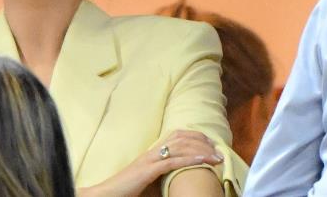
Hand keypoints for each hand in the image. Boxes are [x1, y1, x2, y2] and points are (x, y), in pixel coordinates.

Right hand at [79, 130, 222, 196]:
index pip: (175, 135)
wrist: (108, 193)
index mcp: (152, 152)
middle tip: (218, 149)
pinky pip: (172, 162)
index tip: (210, 143)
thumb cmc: (127, 188)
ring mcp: (149, 160)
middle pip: (181, 138)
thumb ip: (161, 171)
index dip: (194, 136)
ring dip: (201, 151)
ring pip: (180, 148)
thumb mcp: (148, 177)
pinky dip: (190, 160)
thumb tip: (179, 173)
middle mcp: (152, 151)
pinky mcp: (148, 170)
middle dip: (202, 141)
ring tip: (216, 156)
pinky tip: (203, 161)